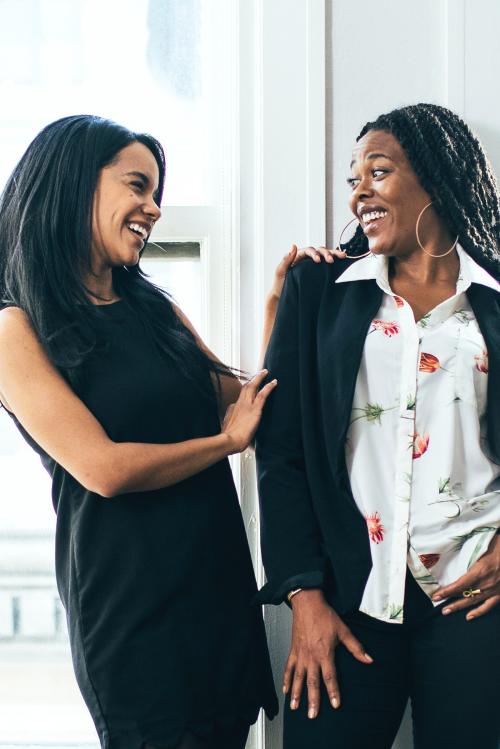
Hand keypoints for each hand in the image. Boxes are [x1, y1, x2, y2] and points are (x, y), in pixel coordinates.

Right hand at [222, 369, 276, 452]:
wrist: (229, 441)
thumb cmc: (228, 440)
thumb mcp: (227, 430)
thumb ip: (231, 426)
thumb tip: (234, 429)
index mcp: (232, 409)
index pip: (239, 400)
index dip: (245, 396)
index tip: (250, 394)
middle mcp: (238, 404)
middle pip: (245, 388)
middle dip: (252, 380)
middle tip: (259, 374)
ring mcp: (246, 405)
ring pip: (253, 386)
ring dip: (259, 378)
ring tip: (265, 372)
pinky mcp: (255, 409)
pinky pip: (263, 394)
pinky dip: (268, 387)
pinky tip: (274, 382)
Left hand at [268, 244, 345, 302]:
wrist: (283, 297)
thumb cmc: (280, 285)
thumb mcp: (280, 272)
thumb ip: (286, 260)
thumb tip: (294, 246)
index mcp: (297, 256)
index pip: (308, 251)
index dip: (314, 253)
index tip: (318, 261)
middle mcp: (306, 259)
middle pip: (319, 250)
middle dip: (327, 253)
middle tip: (332, 260)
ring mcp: (312, 265)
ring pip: (325, 255)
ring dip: (333, 254)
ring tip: (342, 256)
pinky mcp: (317, 272)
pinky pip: (326, 264)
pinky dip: (335, 261)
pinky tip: (342, 262)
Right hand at [283, 589, 372, 718]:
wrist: (307, 603)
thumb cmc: (324, 615)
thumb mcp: (343, 630)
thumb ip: (356, 647)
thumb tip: (369, 659)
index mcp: (325, 653)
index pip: (330, 677)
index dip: (333, 691)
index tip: (335, 705)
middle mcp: (311, 656)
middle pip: (312, 682)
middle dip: (312, 700)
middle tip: (312, 715)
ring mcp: (301, 654)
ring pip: (298, 678)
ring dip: (296, 693)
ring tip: (294, 707)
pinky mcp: (293, 650)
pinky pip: (288, 667)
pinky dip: (287, 679)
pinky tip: (286, 689)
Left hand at [432, 534, 499, 619]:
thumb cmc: (498, 545)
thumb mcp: (483, 545)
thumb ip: (470, 550)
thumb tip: (455, 544)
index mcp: (481, 570)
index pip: (460, 584)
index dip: (448, 591)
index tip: (437, 595)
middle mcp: (486, 583)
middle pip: (465, 595)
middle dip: (451, 601)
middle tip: (440, 606)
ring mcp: (494, 590)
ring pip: (474, 601)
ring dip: (460, 607)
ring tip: (447, 611)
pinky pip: (489, 605)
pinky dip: (479, 612)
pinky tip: (470, 616)